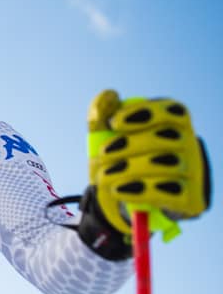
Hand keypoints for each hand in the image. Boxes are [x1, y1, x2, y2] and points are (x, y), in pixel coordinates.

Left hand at [87, 90, 210, 238]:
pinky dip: (139, 191)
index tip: (113, 123)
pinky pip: (167, 192)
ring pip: (164, 165)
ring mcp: (193, 171)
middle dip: (126, 146)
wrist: (138, 199)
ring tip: (103, 177)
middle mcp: (190, 144)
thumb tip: (108, 94)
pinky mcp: (191, 198)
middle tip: (101, 156)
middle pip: (162, 139)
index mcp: (175, 123)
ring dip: (127, 169)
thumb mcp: (109, 137)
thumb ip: (103, 114)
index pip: (170, 111)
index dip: (141, 114)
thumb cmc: (125, 157)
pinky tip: (118, 190)